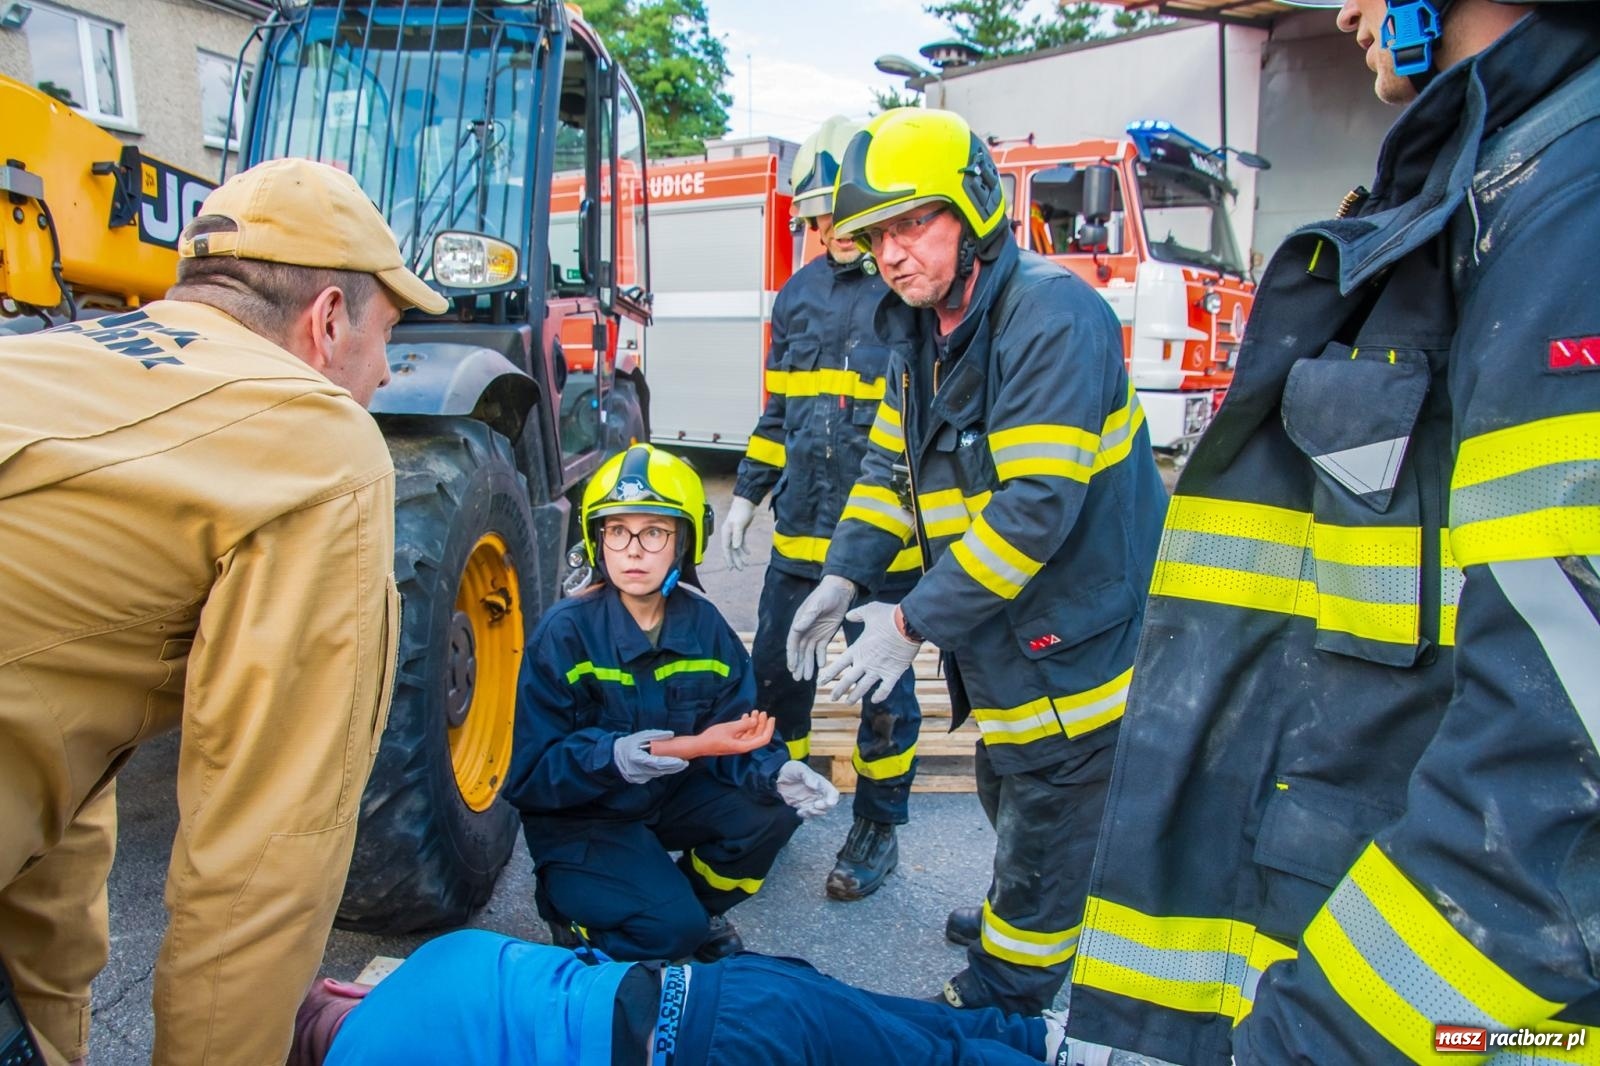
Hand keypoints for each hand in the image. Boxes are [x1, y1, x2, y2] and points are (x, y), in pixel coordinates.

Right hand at [613, 729, 689, 783]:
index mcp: (636, 758)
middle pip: (660, 770)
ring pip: (658, 773)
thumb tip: (671, 735)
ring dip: (670, 769)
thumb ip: (656, 735)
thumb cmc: (628, 744)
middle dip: (674, 767)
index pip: (657, 762)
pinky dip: (662, 770)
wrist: (614, 756)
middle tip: (685, 763)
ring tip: (681, 763)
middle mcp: (637, 770)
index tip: (682, 761)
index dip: (670, 763)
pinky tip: (670, 766)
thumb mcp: (640, 736)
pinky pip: (654, 774)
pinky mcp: (640, 780)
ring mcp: (638, 777)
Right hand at [650, 711, 775, 758]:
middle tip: (762, 712)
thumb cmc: (713, 737)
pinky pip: (744, 733)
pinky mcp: (733, 742)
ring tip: (755, 712)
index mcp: (744, 746)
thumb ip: (744, 725)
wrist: (700, 745)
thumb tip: (755, 721)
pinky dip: (747, 725)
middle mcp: (744, 746)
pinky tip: (745, 716)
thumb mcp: (729, 728)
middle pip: (758, 735)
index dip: (769, 728)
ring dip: (754, 723)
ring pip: (751, 734)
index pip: (763, 739)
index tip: (771, 717)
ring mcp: (738, 744)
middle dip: (762, 723)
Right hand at [721, 496, 756, 570]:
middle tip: (740, 569)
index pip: (726, 549)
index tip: (731, 567)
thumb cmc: (741, 511)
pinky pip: (740, 542)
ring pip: (735, 547)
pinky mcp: (740, 531)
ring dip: (739, 556)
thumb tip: (735, 548)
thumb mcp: (739, 524)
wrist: (746, 502)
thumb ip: (737, 536)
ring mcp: (734, 533)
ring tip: (744, 565)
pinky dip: (744, 548)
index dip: (728, 559)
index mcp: (726, 533)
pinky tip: (748, 553)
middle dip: (735, 560)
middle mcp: (728, 534)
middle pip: (731, 550)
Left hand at [775, 759, 839, 818]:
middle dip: (823, 808)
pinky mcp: (802, 807)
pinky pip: (808, 815)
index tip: (827, 803)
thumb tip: (817, 785)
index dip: (833, 799)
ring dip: (814, 813)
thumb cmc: (790, 769)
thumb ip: (808, 776)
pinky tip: (798, 812)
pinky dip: (805, 815)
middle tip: (814, 805)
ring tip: (804, 809)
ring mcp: (810, 801)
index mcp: (821, 784)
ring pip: (819, 812)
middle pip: (828, 806)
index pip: (833, 793)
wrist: (776, 776)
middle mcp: (818, 794)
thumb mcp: (799, 768)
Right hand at [785, 574, 856, 681]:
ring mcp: (815, 633)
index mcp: (799, 623)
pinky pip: (821, 649)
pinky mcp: (826, 635)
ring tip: (807, 678)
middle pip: (800, 651)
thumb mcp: (817, 605)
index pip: (793, 642)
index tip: (791, 668)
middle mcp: (805, 630)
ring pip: (809, 653)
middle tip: (797, 679)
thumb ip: (807, 617)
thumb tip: (796, 629)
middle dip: (798, 665)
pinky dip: (820, 658)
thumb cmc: (826, 594)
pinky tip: (820, 667)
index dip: (792, 656)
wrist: (840, 590)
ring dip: (808, 665)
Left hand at [817, 600, 921, 704]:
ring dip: (855, 696)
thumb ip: (857, 614)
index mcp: (858, 649)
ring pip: (863, 687)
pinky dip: (880, 696)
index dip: (829, 674)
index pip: (839, 664)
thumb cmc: (889, 616)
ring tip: (848, 702)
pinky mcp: (893, 673)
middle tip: (832, 698)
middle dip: (839, 690)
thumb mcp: (870, 610)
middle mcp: (866, 662)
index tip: (821, 682)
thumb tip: (848, 615)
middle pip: (848, 680)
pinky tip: (875, 700)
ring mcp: (879, 670)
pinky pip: (885, 689)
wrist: (908, 624)